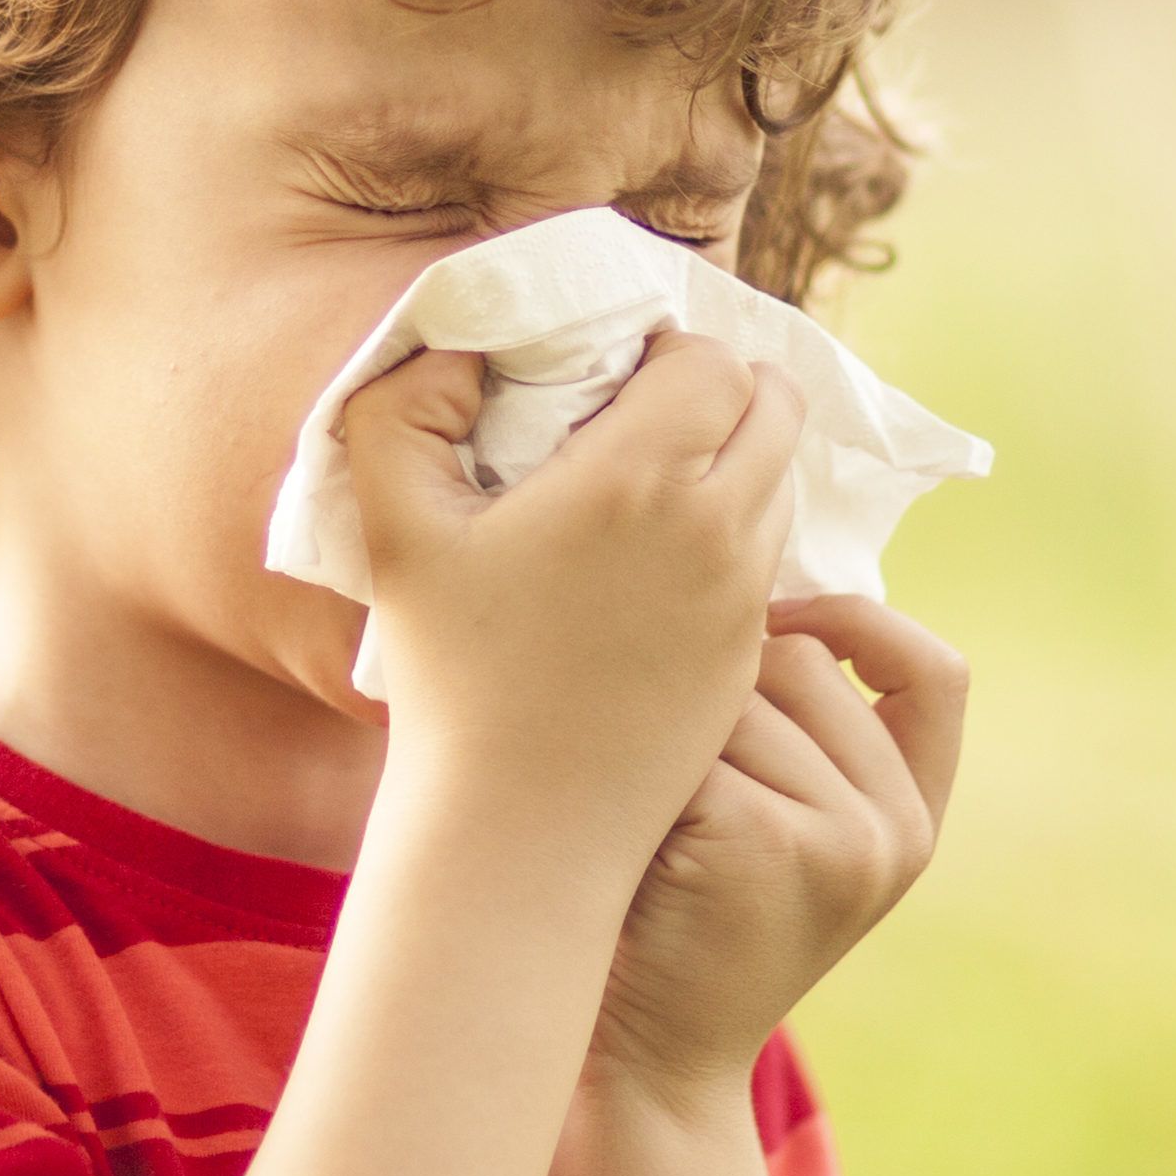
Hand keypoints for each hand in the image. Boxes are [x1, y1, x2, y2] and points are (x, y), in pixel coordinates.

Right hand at [346, 332, 802, 840]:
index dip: (667, 351)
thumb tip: (458, 350)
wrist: (518, 826)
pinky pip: (768, 558)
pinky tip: (659, 558)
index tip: (611, 376)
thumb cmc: (450, 674)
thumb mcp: (395, 526)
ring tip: (652, 484)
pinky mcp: (750, 655)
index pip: (712, 359)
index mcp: (641, 476)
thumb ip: (404, 409)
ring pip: (780, 481)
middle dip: (726, 389)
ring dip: (736, 460)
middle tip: (650, 411)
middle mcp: (716, 528)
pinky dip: (733, 534)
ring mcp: (744, 597)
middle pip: (776, 406)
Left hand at [591, 595, 969, 1104]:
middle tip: (659, 772)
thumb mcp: (780, 832)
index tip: (780, 621)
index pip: (937, 674)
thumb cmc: (681, 923)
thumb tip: (748, 576)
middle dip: (718, 684)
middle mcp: (897, 829)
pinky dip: (639, 766)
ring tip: (641, 813)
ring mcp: (843, 837)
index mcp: (913, 818)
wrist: (646, 1064)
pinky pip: (690, 735)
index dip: (862, 623)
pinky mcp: (767, 839)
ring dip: (667, 728)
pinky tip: (623, 832)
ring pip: (737, 689)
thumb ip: (802, 734)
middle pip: (804, 659)